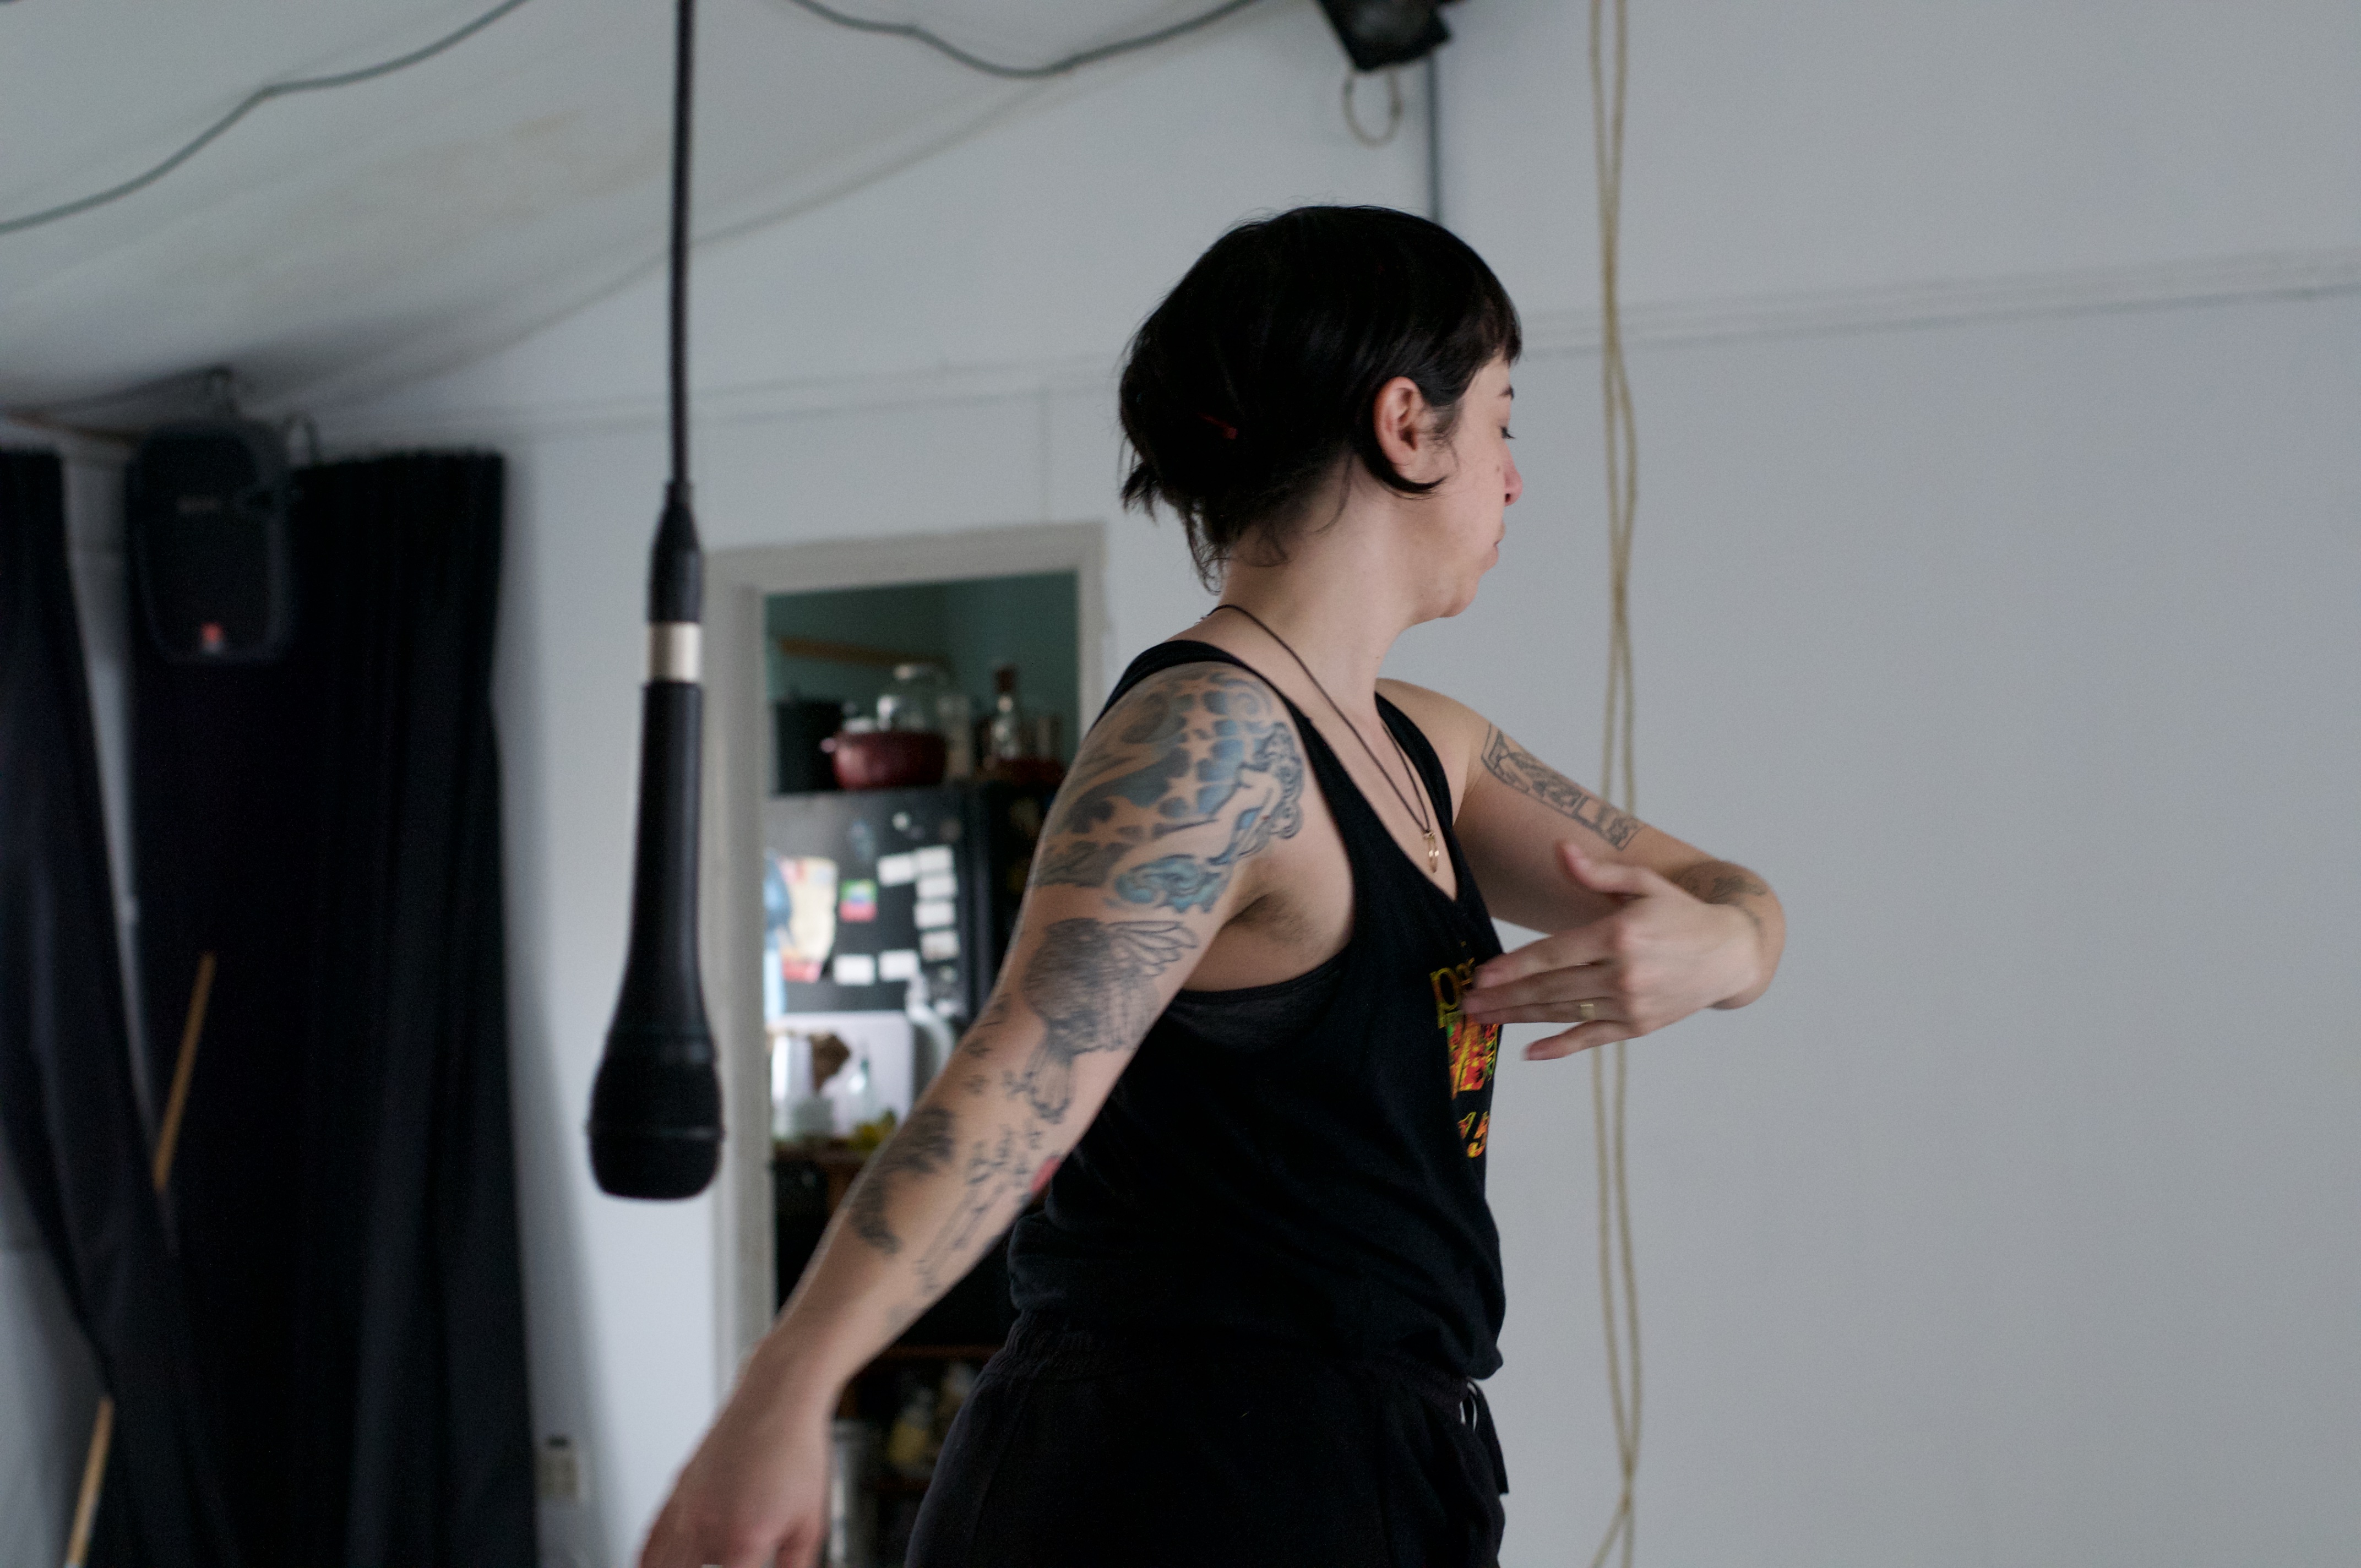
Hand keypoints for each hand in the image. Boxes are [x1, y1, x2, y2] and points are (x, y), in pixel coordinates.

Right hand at [639, 1361, 835, 1567]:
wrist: (777, 1398)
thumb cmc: (796, 1450)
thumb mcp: (809, 1522)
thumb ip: (795, 1565)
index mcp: (741, 1540)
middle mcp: (706, 1526)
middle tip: (723, 1565)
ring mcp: (687, 1508)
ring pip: (659, 1562)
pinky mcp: (678, 1491)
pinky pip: (651, 1538)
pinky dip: (649, 1557)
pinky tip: (655, 1562)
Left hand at [1462, 844, 1760, 1058]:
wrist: (1731, 954)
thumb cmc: (1681, 913)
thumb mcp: (1645, 883)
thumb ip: (1599, 872)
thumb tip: (1561, 849)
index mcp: (1619, 935)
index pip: (1554, 954)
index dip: (1513, 967)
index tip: (1480, 976)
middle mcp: (1623, 973)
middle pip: (1551, 989)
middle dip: (1504, 997)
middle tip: (1466, 1004)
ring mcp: (1631, 1004)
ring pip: (1564, 1013)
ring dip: (1520, 1018)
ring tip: (1483, 1020)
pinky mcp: (1639, 1026)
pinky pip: (1592, 1038)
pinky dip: (1560, 1047)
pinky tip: (1529, 1051)